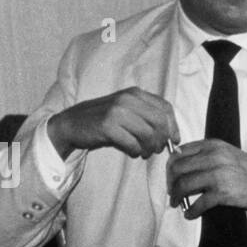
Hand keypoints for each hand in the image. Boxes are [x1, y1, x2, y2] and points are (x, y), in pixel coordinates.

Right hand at [47, 88, 177, 158]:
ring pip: (148, 134)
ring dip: (149, 148)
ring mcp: (117, 111)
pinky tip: (132, 151)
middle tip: (157, 149)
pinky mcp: (108, 126)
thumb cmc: (105, 119)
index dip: (173, 126)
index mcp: (136, 93)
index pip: (166, 108)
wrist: (73, 123)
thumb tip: (172, 135)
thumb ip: (148, 116)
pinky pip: (132, 144)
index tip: (173, 140)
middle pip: (160, 122)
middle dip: (162, 139)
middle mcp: (128, 99)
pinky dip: (136, 151)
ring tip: (144, 152)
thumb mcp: (128, 110)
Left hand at [167, 140, 246, 217]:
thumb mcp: (227, 153)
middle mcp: (213, 157)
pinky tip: (190, 214)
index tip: (171, 176)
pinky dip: (191, 211)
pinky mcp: (223, 193)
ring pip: (184, 185)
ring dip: (177, 197)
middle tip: (172, 192)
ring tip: (177, 203)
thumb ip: (206, 155)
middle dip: (170, 182)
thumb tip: (181, 164)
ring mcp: (218, 175)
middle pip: (178, 168)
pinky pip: (199, 203)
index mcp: (213, 145)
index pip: (180, 152)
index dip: (171, 166)